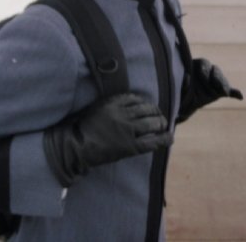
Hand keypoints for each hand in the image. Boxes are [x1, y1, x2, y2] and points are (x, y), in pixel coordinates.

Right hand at [43, 93, 171, 186]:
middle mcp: (123, 114)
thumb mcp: (97, 107)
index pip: (135, 98)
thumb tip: (133, 103)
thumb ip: (113, 104)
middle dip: (156, 112)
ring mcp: (127, 130)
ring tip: (164, 124)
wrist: (76, 147)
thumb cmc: (84, 127)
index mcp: (113, 103)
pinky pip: (151, 142)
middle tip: (160, 115)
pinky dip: (162, 139)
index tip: (148, 105)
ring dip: (161, 123)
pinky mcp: (130, 146)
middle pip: (147, 110)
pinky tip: (169, 138)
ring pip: (151, 124)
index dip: (145, 102)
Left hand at [178, 59, 242, 122]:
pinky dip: (235, 93)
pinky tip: (240, 97)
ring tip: (225, 92)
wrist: (183, 101)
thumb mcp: (178, 86)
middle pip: (215, 71)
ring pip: (222, 80)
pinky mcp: (220, 91)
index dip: (204, 70)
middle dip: (217, 77)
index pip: (204, 64)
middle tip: (216, 83)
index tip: (202, 75)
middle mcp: (209, 72)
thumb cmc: (179, 90)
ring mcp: (216, 82)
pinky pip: (230, 91)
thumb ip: (182, 82)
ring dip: (224, 85)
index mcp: (198, 66)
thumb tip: (186, 76)